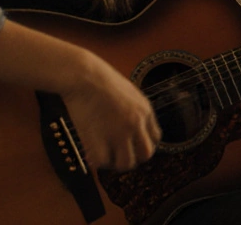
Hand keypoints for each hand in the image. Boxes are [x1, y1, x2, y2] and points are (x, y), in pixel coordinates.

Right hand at [58, 52, 160, 171]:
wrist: (84, 77)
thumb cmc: (101, 79)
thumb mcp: (129, 92)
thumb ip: (135, 110)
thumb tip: (134, 125)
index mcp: (145, 111)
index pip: (156, 139)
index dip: (144, 145)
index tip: (132, 147)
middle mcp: (136, 124)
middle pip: (145, 155)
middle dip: (133, 157)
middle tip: (118, 155)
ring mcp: (118, 133)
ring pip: (126, 163)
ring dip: (115, 163)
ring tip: (105, 156)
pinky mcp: (99, 139)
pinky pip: (103, 162)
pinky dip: (97, 162)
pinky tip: (91, 154)